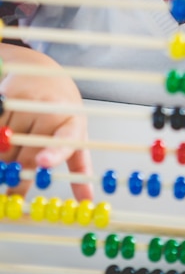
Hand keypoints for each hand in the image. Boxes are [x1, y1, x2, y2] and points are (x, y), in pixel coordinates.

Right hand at [0, 43, 92, 199]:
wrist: (43, 73)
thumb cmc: (63, 109)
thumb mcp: (77, 133)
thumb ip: (80, 166)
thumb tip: (87, 200)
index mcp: (71, 122)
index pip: (65, 139)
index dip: (54, 153)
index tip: (42, 164)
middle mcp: (49, 111)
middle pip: (26, 155)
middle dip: (17, 178)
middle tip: (12, 195)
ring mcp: (26, 104)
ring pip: (5, 148)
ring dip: (4, 160)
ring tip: (11, 157)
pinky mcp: (6, 100)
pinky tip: (4, 141)